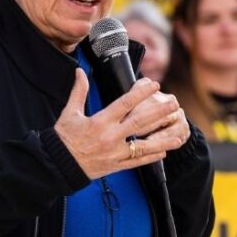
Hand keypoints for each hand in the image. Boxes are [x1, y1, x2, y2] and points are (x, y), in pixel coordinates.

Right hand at [54, 70, 186, 179]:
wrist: (57, 165)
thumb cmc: (63, 137)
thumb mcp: (69, 112)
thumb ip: (78, 91)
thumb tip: (79, 71)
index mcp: (99, 122)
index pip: (124, 104)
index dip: (140, 93)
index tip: (154, 85)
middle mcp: (110, 137)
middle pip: (140, 122)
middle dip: (159, 112)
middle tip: (174, 104)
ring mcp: (114, 153)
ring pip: (143, 145)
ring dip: (163, 139)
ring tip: (179, 134)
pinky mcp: (115, 166)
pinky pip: (136, 162)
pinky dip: (151, 157)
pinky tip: (164, 152)